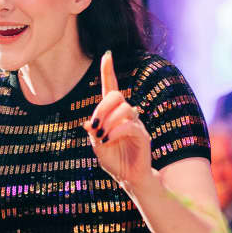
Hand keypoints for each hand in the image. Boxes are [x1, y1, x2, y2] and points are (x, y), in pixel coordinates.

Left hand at [83, 51, 152, 188]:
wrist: (128, 178)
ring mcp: (136, 123)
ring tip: (102, 137)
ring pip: (124, 110)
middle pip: (117, 96)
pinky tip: (107, 140)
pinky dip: (115, 132)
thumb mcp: (96, 145)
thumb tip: (88, 123)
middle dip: (103, 107)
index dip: (108, 71)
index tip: (107, 55)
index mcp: (113, 114)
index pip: (111, 88)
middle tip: (96, 125)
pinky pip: (129, 126)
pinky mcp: (143, 135)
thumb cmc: (113, 159)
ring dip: (109, 122)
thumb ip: (93, 132)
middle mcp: (126, 114)